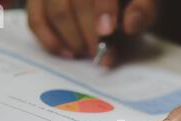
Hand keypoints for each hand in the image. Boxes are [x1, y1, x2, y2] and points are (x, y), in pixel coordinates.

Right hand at [27, 0, 157, 63]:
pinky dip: (51, 41)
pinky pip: (36, 20)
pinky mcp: (36, 0)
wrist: (103, 0)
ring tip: (89, 52)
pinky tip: (69, 53)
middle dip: (89, 33)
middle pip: (76, 2)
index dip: (102, 9)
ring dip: (73, 40)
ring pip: (55, 12)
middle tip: (101, 54)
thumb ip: (144, 8)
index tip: (107, 32)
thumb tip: (131, 24)